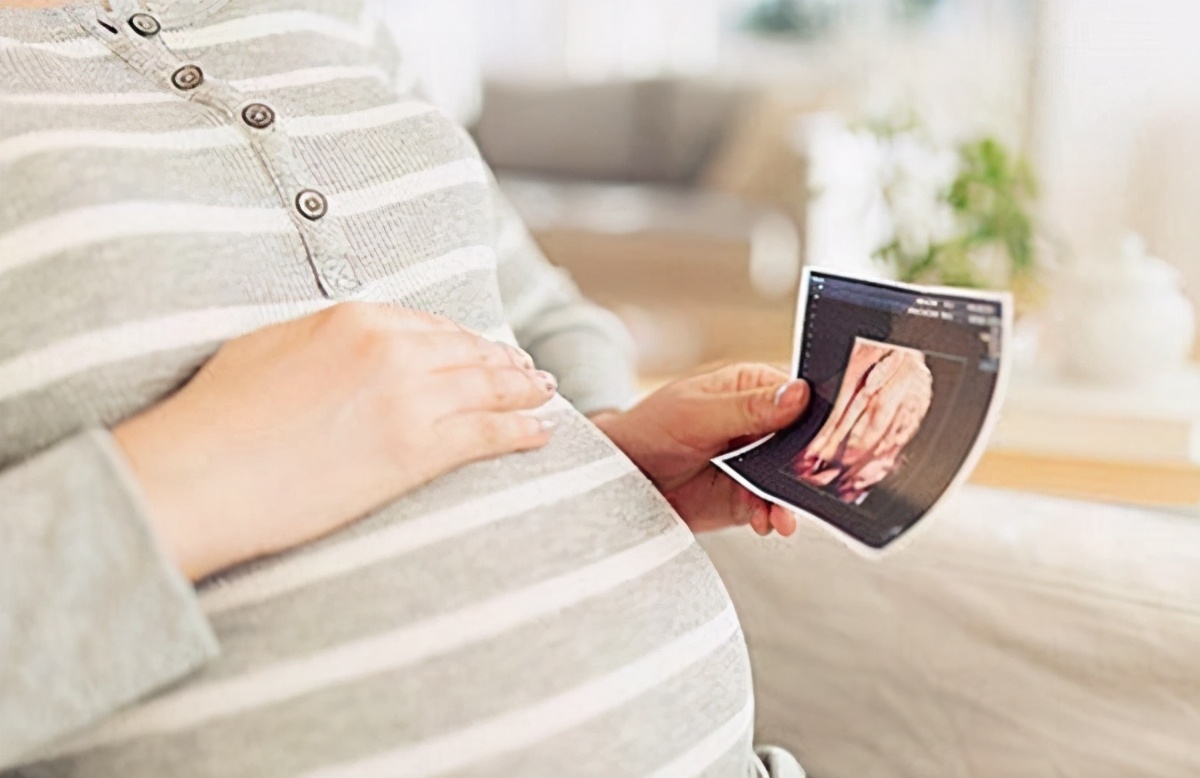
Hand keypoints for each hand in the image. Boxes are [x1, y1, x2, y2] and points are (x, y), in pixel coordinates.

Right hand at [114, 303, 557, 580]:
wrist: (203, 476)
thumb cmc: (215, 419)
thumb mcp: (267, 349)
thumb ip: (319, 339)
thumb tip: (340, 345)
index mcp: (353, 319)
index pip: (428, 326)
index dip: (462, 339)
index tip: (481, 348)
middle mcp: (391, 350)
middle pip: (466, 352)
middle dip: (503, 360)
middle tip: (529, 369)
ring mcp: (409, 398)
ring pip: (487, 387)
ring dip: (523, 390)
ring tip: (545, 392)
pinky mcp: (417, 449)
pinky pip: (488, 434)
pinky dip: (521, 431)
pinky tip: (541, 432)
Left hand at [594, 364, 809, 535]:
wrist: (619, 475)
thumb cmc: (650, 428)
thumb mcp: (697, 413)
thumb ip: (748, 408)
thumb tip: (799, 394)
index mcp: (753, 389)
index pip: (803, 398)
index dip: (821, 417)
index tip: (833, 438)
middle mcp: (760, 426)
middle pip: (805, 444)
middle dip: (812, 467)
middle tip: (814, 485)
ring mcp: (755, 464)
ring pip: (792, 481)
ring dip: (792, 499)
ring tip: (782, 515)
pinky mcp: (745, 497)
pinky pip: (771, 507)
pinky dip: (773, 517)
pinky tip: (766, 522)